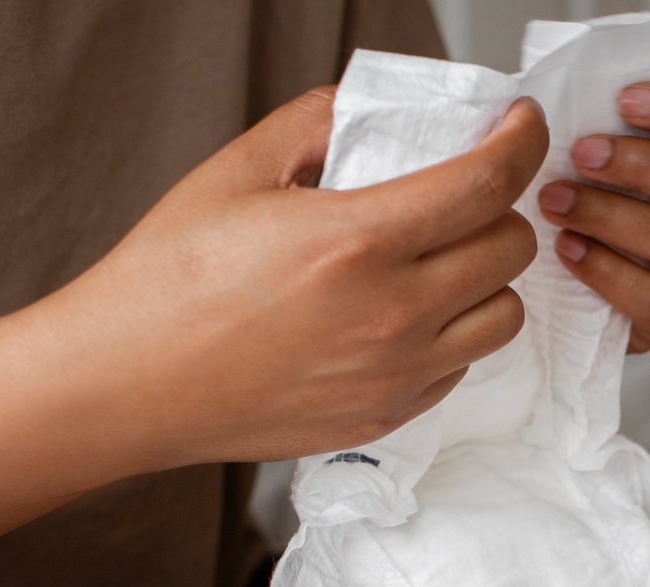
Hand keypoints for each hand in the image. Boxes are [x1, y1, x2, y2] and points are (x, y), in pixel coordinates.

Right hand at [62, 87, 548, 467]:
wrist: (129, 382)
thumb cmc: (169, 278)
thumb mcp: (237, 172)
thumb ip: (316, 125)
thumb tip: (369, 108)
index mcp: (358, 241)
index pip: (487, 183)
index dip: (521, 141)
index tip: (520, 125)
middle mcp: (392, 313)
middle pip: (511, 250)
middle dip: (500, 210)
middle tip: (468, 196)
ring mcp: (396, 373)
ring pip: (504, 317)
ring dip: (489, 280)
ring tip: (446, 261)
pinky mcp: (388, 415)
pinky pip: (461, 366)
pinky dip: (453, 333)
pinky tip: (408, 314)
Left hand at [537, 82, 649, 352]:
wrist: (560, 296)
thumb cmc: (573, 205)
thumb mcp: (582, 160)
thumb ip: (583, 128)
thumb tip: (533, 105)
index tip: (624, 100)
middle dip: (647, 165)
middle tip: (581, 155)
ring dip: (614, 217)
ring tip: (555, 202)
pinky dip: (608, 272)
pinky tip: (567, 249)